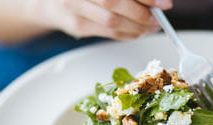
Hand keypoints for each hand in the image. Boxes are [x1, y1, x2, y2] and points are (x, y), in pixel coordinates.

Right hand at [39, 0, 172, 39]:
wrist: (49, 1)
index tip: (163, 2)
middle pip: (114, 2)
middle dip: (142, 12)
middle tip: (159, 16)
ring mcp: (75, 8)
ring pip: (112, 22)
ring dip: (138, 27)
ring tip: (152, 25)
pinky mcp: (77, 26)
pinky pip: (108, 34)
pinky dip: (128, 34)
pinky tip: (139, 32)